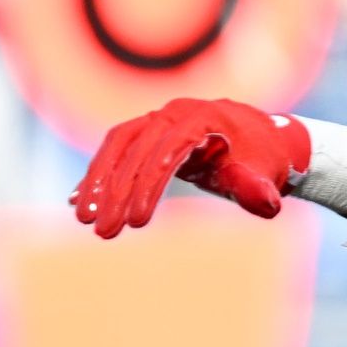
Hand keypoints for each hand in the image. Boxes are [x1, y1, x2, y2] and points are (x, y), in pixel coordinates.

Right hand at [69, 98, 308, 237]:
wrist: (259, 137)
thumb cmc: (262, 158)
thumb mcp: (264, 173)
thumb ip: (258, 188)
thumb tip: (266, 205)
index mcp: (201, 119)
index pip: (167, 151)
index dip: (150, 186)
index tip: (138, 223)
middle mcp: (172, 114)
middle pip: (136, 151)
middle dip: (117, 193)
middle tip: (104, 232)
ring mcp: (155, 119)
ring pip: (117, 148)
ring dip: (98, 183)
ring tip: (85, 219)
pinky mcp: (145, 131)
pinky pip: (114, 150)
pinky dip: (97, 174)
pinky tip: (80, 201)